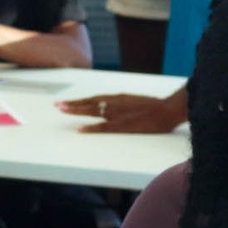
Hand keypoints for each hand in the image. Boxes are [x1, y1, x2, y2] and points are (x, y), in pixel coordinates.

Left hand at [59, 90, 184, 133]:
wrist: (170, 109)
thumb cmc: (156, 107)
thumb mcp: (136, 102)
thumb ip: (123, 104)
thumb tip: (114, 108)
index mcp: (119, 98)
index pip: (95, 98)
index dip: (80, 101)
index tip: (66, 101)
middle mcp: (116, 103)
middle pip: (90, 103)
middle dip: (73, 104)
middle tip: (58, 105)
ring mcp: (119, 114)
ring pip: (93, 111)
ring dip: (77, 111)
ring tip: (63, 110)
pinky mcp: (125, 125)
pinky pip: (103, 127)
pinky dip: (91, 128)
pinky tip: (80, 129)